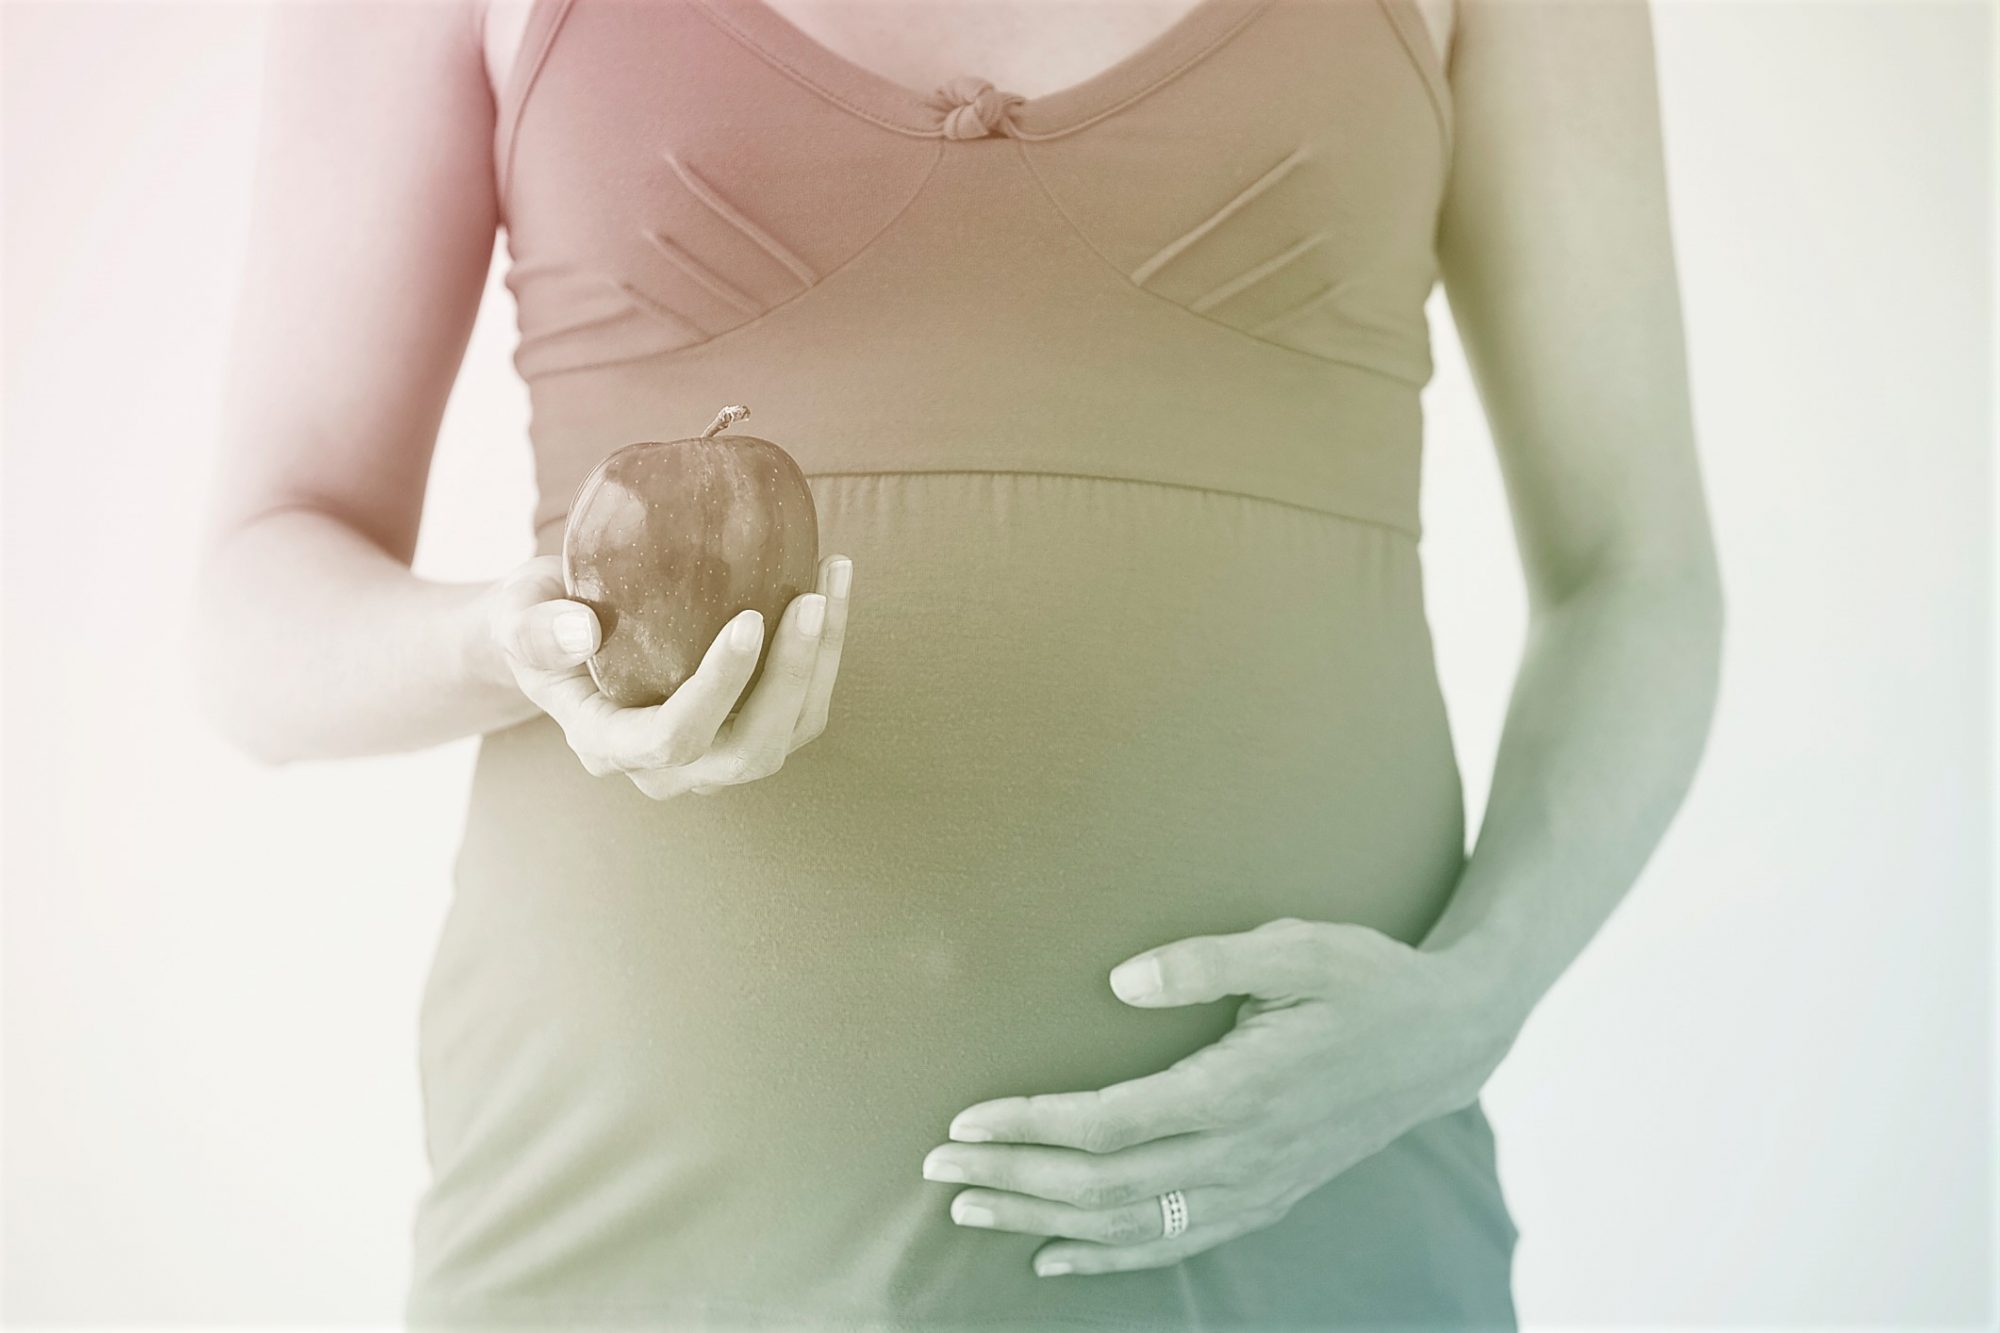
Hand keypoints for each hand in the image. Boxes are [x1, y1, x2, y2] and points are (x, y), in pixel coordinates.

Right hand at [479, 552, 852, 798]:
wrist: (560, 635)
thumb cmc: (536, 619)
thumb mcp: (514, 615)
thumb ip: (532, 627)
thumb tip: (577, 629)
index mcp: (606, 743)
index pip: (670, 738)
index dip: (717, 689)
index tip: (748, 619)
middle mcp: (664, 768)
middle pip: (746, 752)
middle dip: (789, 680)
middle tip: (809, 599)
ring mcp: (711, 757)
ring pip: (787, 735)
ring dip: (820, 663)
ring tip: (830, 580)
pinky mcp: (746, 730)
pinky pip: (801, 709)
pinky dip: (825, 653)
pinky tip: (831, 587)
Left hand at [919, 917, 1514, 1277]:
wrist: (1445, 1040)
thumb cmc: (1365, 979)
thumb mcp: (1300, 946)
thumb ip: (1209, 960)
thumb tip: (1120, 983)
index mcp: (1240, 1088)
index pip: (1109, 1124)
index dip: (1031, 1128)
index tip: (964, 1122)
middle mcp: (1242, 1152)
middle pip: (1103, 1186)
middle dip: (1013, 1180)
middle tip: (938, 1167)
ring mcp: (1254, 1185)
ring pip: (1129, 1225)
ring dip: (1041, 1221)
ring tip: (970, 1208)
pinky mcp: (1264, 1198)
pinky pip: (1173, 1244)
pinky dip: (1107, 1257)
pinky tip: (1052, 1257)